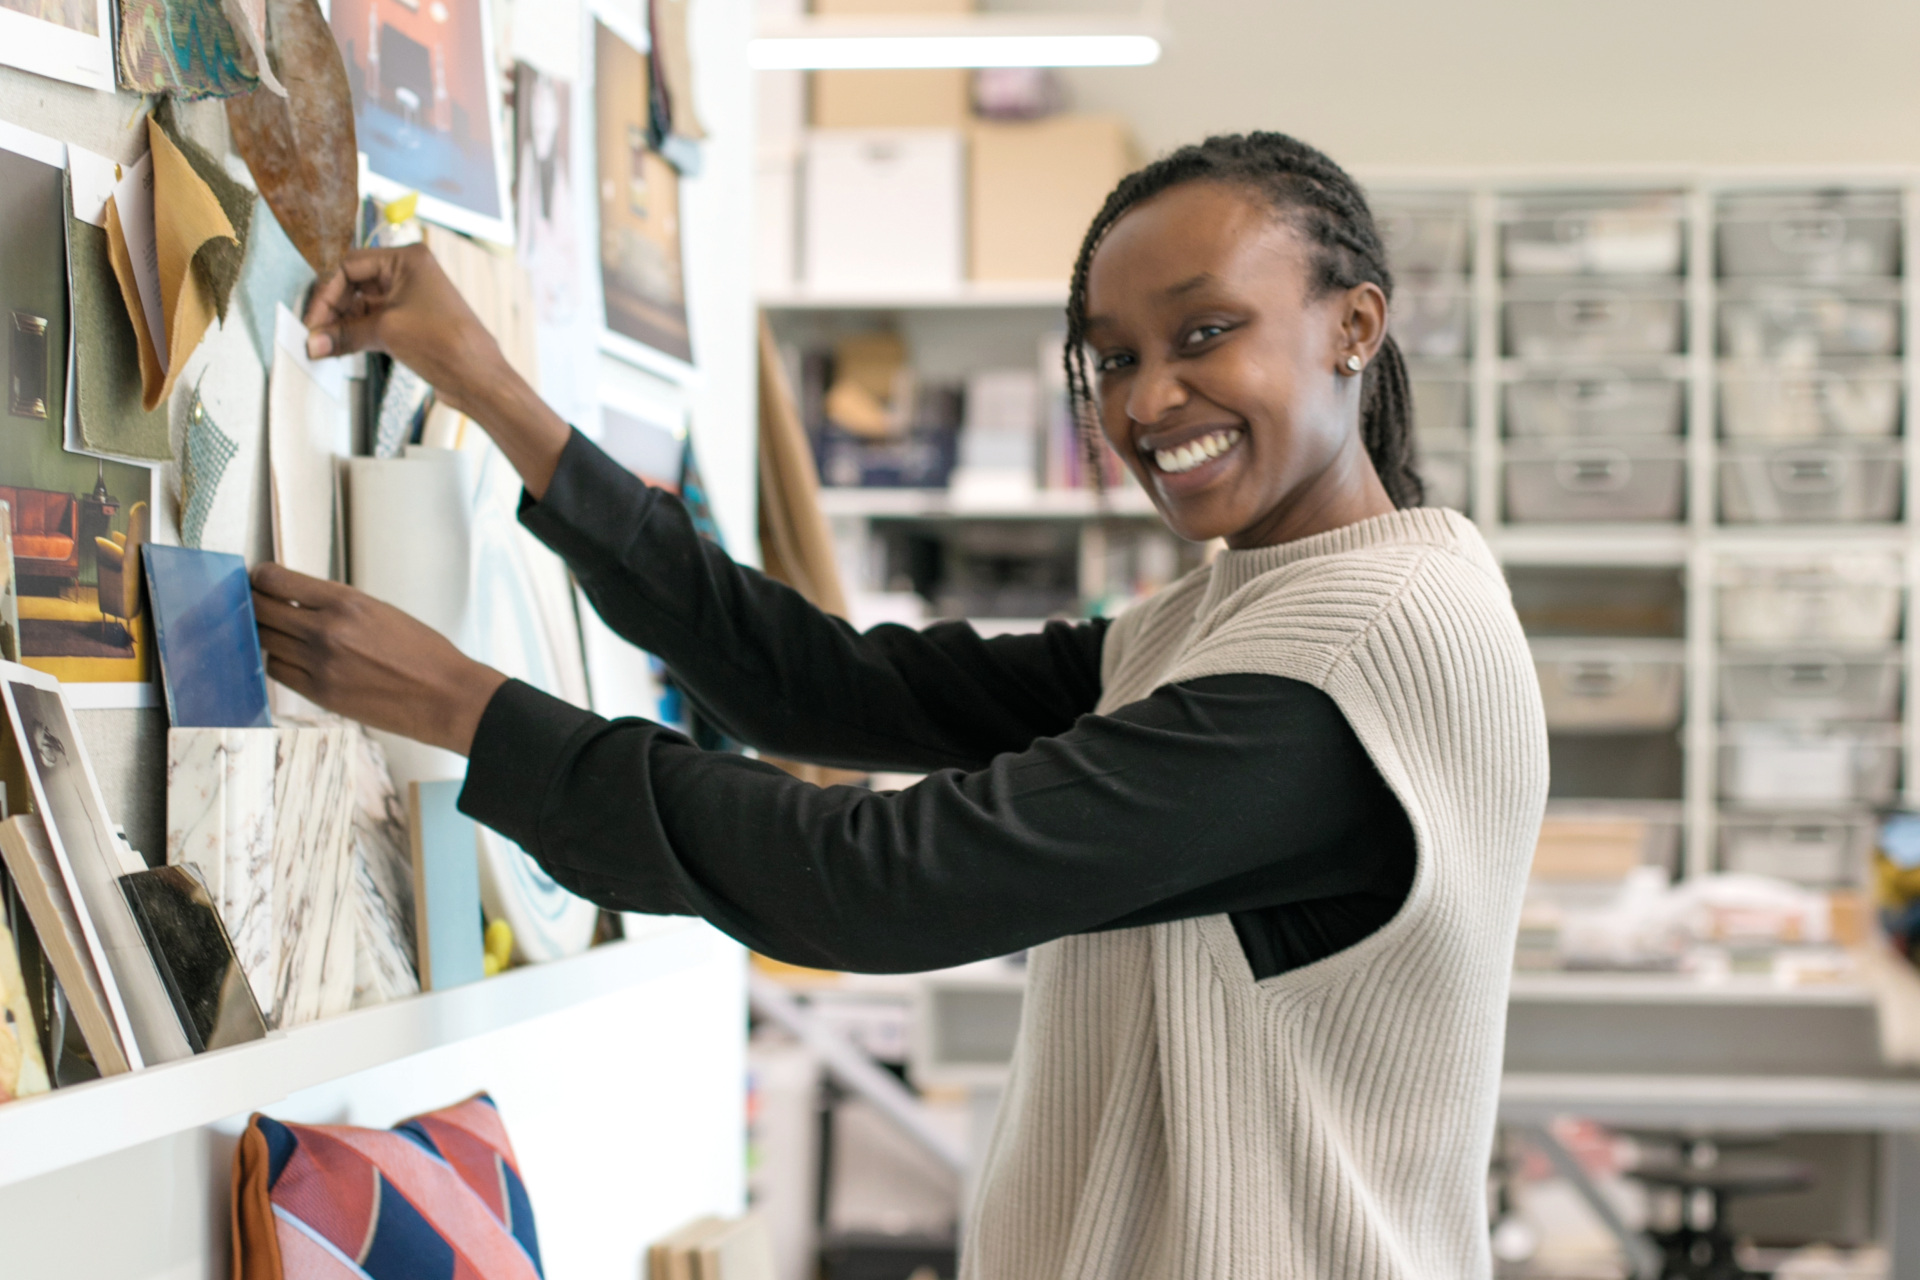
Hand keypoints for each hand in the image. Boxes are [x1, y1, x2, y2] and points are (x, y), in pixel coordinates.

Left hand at [251, 562, 506, 755]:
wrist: (443, 696)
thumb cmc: (422, 653)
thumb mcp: (380, 611)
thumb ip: (336, 605)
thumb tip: (295, 600)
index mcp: (346, 602)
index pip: (277, 581)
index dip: (260, 578)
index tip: (258, 579)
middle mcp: (327, 631)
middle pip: (261, 611)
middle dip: (254, 604)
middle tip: (254, 603)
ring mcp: (320, 665)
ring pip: (265, 642)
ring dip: (267, 635)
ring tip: (277, 632)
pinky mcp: (319, 693)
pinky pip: (277, 671)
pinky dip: (279, 661)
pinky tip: (294, 658)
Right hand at [302, 245, 502, 414]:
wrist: (479, 378)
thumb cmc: (445, 344)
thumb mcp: (387, 332)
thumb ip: (345, 334)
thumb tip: (313, 341)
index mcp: (407, 259)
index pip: (349, 265)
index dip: (327, 293)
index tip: (313, 321)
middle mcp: (409, 272)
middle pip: (354, 283)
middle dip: (333, 309)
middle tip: (315, 334)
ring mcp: (410, 297)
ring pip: (362, 304)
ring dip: (342, 323)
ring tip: (324, 345)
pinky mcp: (411, 321)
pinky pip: (374, 321)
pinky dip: (356, 333)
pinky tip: (340, 347)